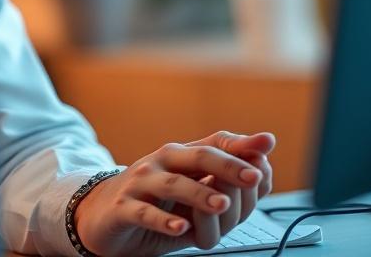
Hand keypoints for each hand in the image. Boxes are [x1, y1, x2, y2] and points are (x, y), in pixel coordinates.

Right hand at [72, 130, 275, 256]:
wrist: (103, 215)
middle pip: (196, 156)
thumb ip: (224, 185)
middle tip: (251, 177)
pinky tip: (180, 227)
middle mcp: (161, 162)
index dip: (241, 144)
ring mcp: (140, 183)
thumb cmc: (154, 203)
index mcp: (181, 156)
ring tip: (221, 205)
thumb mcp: (191, 193)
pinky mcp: (123, 208)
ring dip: (199, 194)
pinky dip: (163, 221)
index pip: (214, 143)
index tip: (267, 144)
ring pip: (173, 184)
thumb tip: (263, 172)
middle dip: (226, 165)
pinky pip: (144, 212)